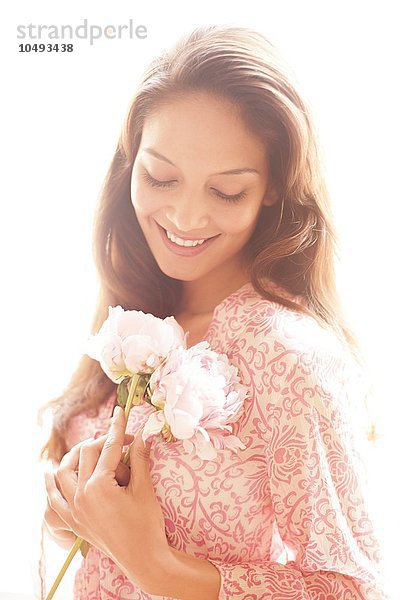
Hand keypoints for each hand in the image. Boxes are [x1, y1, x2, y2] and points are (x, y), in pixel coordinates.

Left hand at [44, 406, 171, 589]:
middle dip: (103, 441)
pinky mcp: (73, 521)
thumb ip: (140, 459)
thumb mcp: (144, 488)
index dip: (116, 428)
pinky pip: (53, 499)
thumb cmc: (147, 524)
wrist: (143, 559)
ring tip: (89, 448)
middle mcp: (81, 495)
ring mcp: (74, 509)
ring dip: (74, 456)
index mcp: (99, 486)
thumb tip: (143, 434)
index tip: (120, 412)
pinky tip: (51, 473)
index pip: (108, 448)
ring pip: (63, 472)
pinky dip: (50, 484)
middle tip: (121, 439)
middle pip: (86, 454)